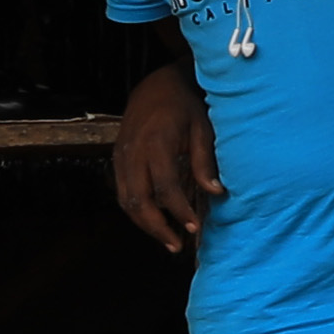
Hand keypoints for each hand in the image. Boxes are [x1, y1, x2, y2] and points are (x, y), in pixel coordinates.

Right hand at [114, 69, 221, 255]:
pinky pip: (122, 193)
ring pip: (126, 201)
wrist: (156, 86)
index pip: (165, 186)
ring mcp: (121, 158)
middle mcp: (133, 153)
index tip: (194, 228)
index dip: (178, 210)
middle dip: (157, 227)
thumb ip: (205, 160)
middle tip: (177, 246)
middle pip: (139, 200)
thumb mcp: (203, 127)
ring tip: (168, 241)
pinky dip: (136, 212)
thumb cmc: (185, 107)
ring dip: (145, 225)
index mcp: (157, 144)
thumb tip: (217, 192)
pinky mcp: (116, 161)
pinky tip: (154, 223)